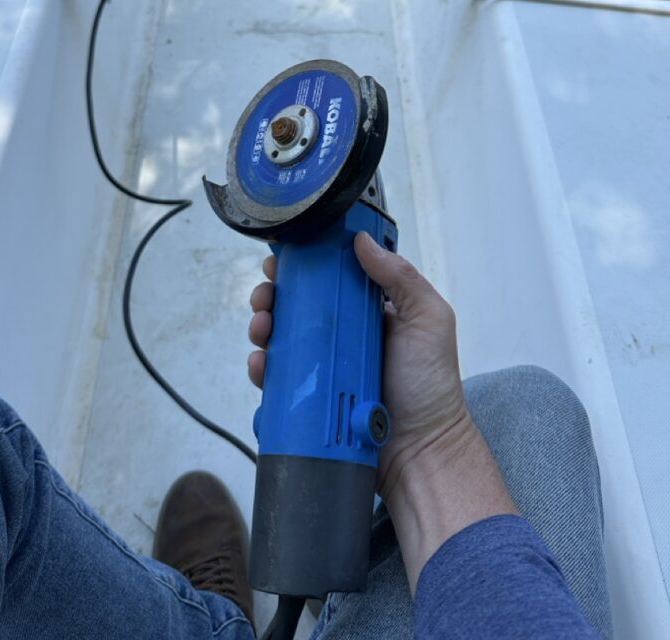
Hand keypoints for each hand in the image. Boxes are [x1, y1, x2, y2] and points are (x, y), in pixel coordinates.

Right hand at [248, 233, 515, 588]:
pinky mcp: (309, 397)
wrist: (420, 452)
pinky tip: (261, 364)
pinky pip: (277, 377)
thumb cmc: (430, 385)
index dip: (303, 265)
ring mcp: (324, 367)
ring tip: (262, 329)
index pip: (329, 277)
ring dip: (263, 326)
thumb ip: (401, 278)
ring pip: (281, 337)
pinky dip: (262, 367)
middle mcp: (342, 335)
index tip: (284, 257)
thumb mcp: (429, 320)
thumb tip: (361, 240)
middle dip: (273, 294)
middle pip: (296, 304)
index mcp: (368, 310)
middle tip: (266, 296)